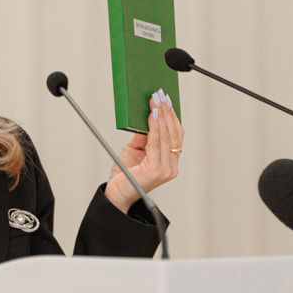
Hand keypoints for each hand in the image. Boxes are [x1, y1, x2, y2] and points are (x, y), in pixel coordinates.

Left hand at [105, 89, 183, 212]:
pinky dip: (154, 126)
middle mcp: (171, 167)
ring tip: (156, 101)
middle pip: (174, 134)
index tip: (167, 100)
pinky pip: (156, 142)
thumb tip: (148, 116)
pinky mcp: (155, 170)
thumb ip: (144, 137)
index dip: (173, 117)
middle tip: (161, 95)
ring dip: (161, 116)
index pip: (176, 136)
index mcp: (169, 163)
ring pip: (167, 136)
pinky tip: (151, 115)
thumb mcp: (135, 150)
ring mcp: (165, 169)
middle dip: (168, 112)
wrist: (115, 196)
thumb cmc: (125, 175)